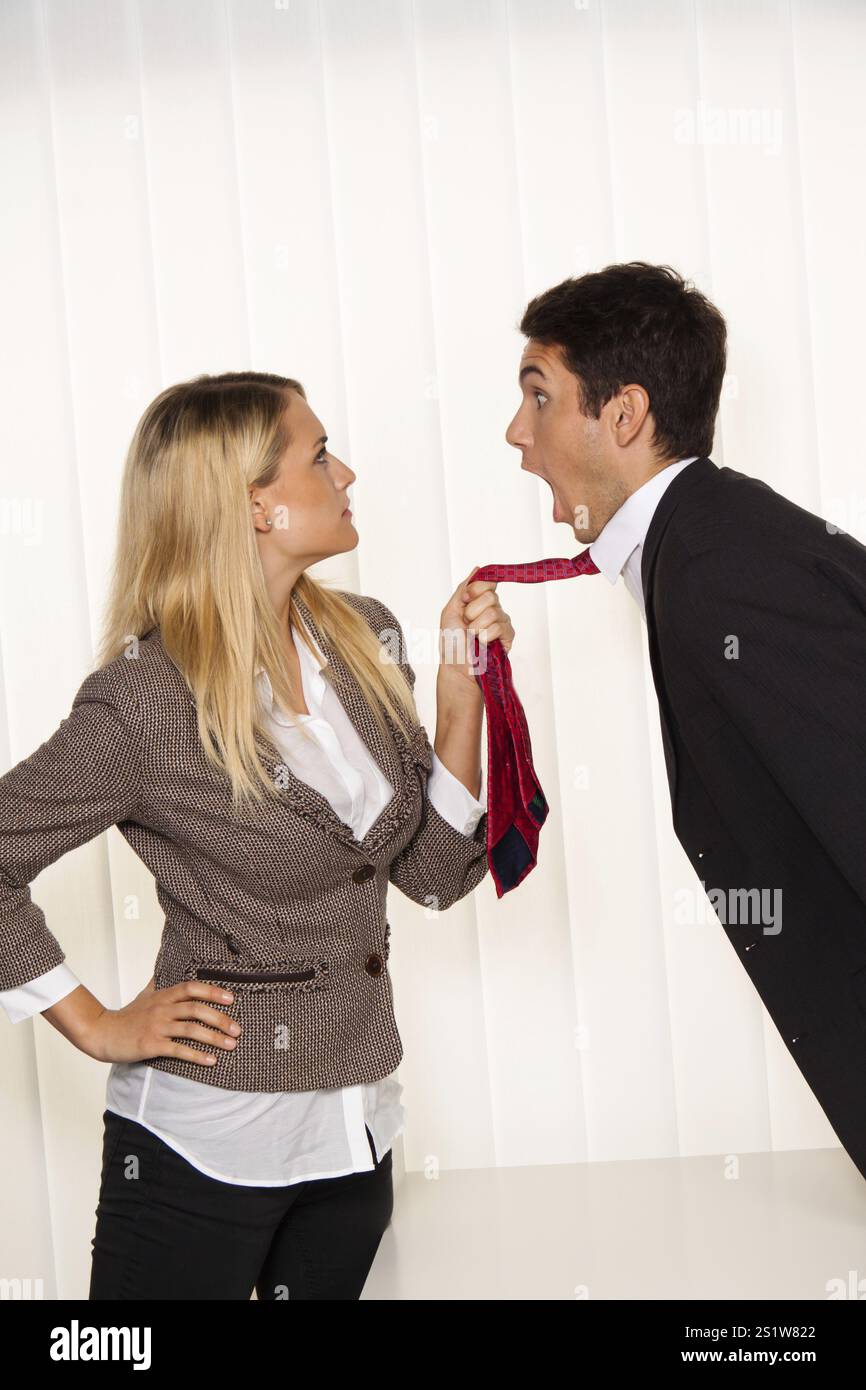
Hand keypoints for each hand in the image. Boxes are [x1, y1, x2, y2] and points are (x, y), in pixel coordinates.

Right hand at [81, 974, 241, 1066]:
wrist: (101, 1033)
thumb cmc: (125, 1016)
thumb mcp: (143, 996)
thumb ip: (157, 984)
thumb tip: (163, 970)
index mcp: (163, 996)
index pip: (192, 988)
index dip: (213, 992)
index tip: (231, 998)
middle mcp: (162, 1009)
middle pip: (196, 1009)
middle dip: (220, 1018)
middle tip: (237, 1029)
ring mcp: (156, 1027)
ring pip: (190, 1029)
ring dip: (213, 1037)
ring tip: (230, 1045)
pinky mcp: (151, 1045)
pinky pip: (178, 1050)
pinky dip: (196, 1055)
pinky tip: (211, 1060)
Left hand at [438, 568, 514, 686]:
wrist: (457, 667)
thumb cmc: (451, 642)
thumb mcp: (450, 610)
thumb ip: (463, 588)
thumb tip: (478, 568)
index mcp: (478, 601)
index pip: (487, 582)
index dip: (474, 591)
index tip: (464, 602)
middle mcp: (492, 608)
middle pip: (490, 596)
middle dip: (472, 613)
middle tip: (466, 625)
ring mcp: (501, 622)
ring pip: (494, 612)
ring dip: (477, 627)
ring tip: (473, 638)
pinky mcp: (509, 636)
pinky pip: (500, 627)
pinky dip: (486, 637)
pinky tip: (483, 645)